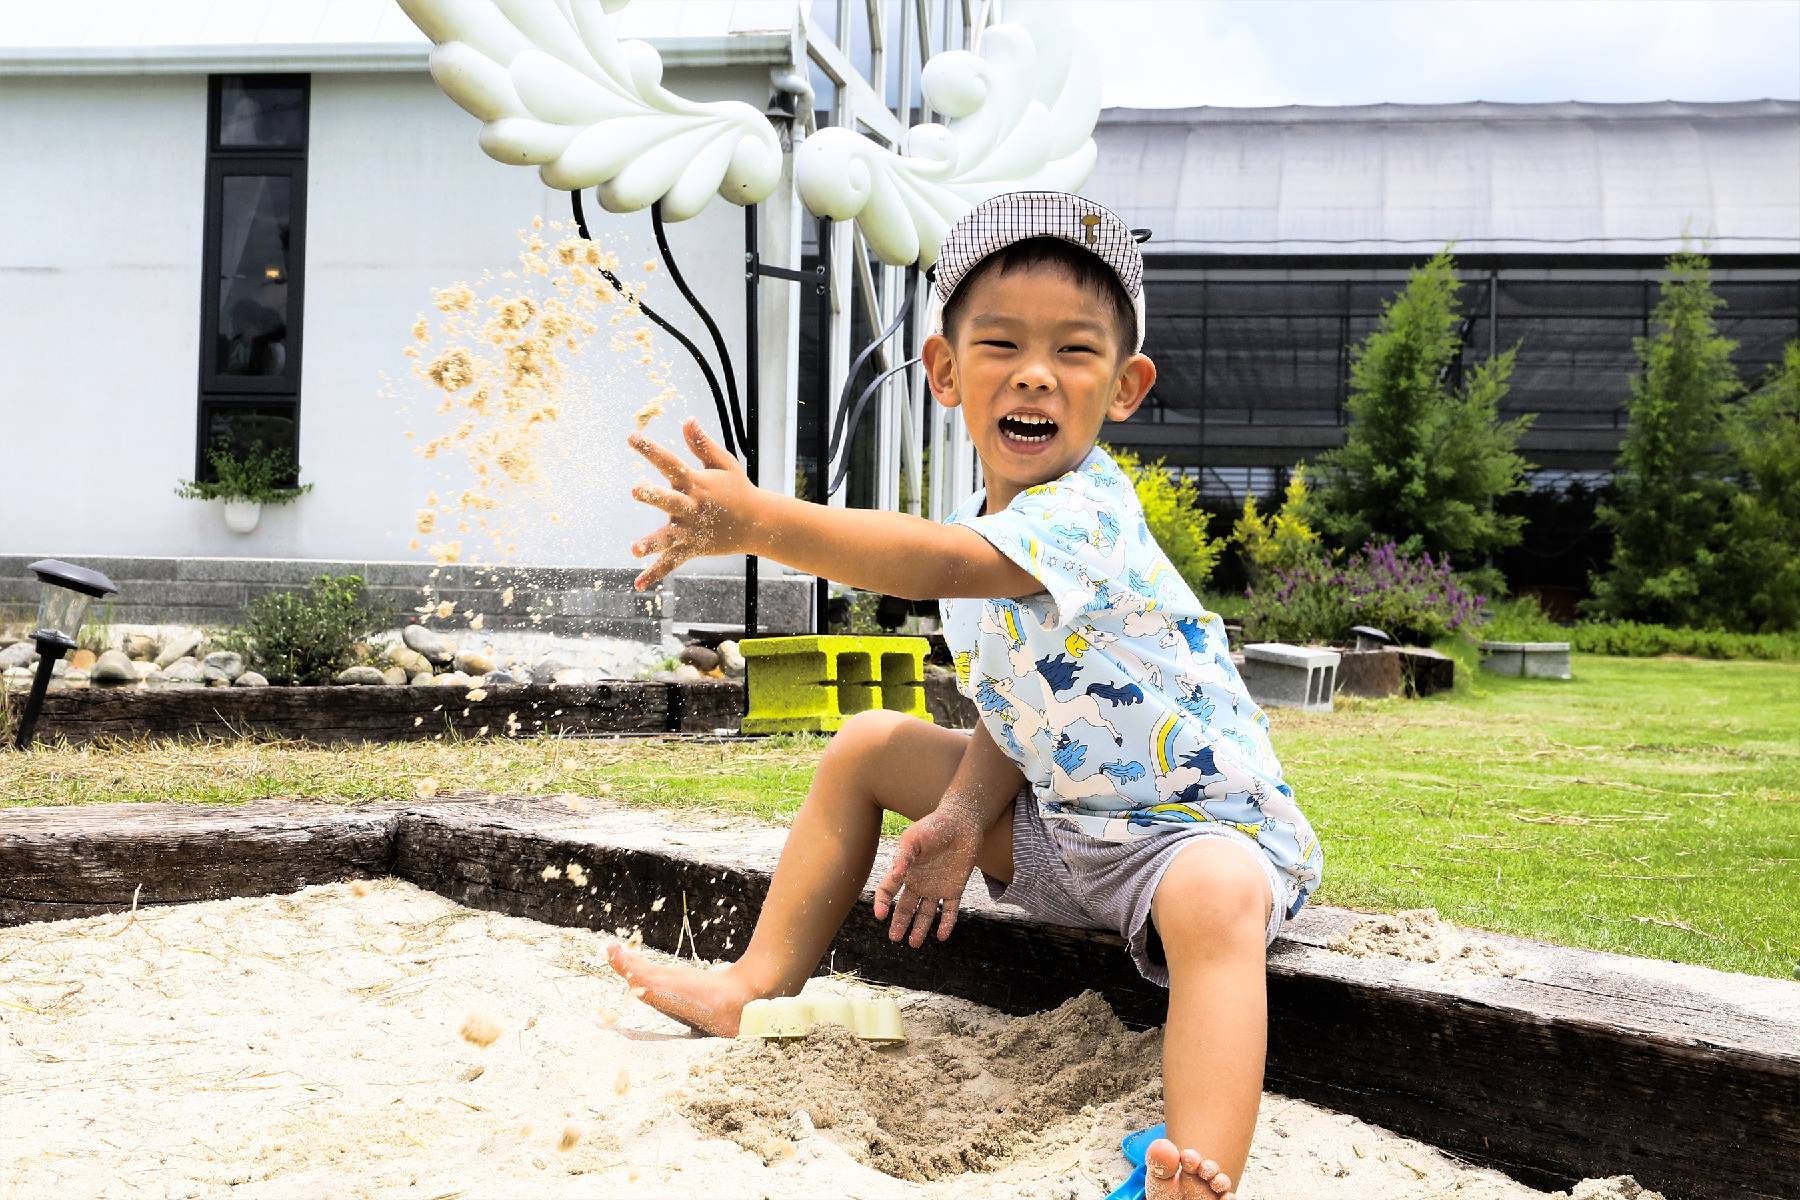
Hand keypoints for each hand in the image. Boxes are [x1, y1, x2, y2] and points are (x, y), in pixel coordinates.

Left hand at [626, 417, 757, 589]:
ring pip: (668, 536)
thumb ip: (702, 445)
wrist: (759, 523)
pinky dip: (656, 573)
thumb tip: (687, 420)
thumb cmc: (739, 489)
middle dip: (652, 495)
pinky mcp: (693, 548)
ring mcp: (691, 530)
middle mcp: (691, 506)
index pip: (669, 462)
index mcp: (696, 483)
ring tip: (634, 549)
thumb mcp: (724, 464)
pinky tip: (638, 585)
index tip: (630, 437)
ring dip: (652, 542)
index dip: (650, 449)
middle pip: (669, 499)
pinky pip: (672, 562)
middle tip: (635, 490)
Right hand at [871, 803, 983, 947]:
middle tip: (895, 938)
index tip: (880, 915)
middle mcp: (919, 882)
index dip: (882, 903)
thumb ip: (904, 857)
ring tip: (914, 944)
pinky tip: (941, 936)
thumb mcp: (913, 839)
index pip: (887, 891)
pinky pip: (950, 910)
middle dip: (899, 923)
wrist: (962, 822)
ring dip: (920, 928)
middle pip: (905, 907)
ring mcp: (936, 888)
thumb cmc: (934, 826)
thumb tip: (895, 876)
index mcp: (905, 871)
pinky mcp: (955, 889)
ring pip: (926, 913)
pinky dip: (946, 924)